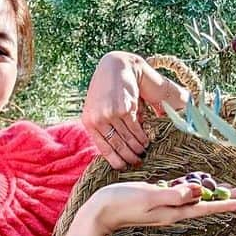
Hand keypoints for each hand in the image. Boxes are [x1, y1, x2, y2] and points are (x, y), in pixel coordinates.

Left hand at [81, 53, 190, 170]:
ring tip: (143, 153)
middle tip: (138, 162)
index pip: (102, 147)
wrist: (116, 67)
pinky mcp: (124, 109)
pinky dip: (142, 137)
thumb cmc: (108, 89)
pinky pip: (135, 128)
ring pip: (127, 138)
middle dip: (129, 157)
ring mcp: (110, 115)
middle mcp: (98, 120)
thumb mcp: (99, 108)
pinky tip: (146, 141)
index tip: (123, 168)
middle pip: (117, 145)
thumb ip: (106, 126)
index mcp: (89, 121)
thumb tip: (120, 148)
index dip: (114, 160)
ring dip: (137, 148)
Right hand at [83, 180, 235, 235]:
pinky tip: (194, 183)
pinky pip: (178, 194)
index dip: (226, 204)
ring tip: (224, 187)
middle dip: (222, 197)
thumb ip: (175, 194)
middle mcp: (172, 211)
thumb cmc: (122, 202)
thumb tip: (199, 192)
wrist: (99, 212)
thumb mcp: (150, 195)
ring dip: (209, 193)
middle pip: (203, 204)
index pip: (206, 207)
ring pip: (192, 199)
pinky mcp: (155, 200)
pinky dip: (190, 188)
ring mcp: (163, 207)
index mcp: (174, 212)